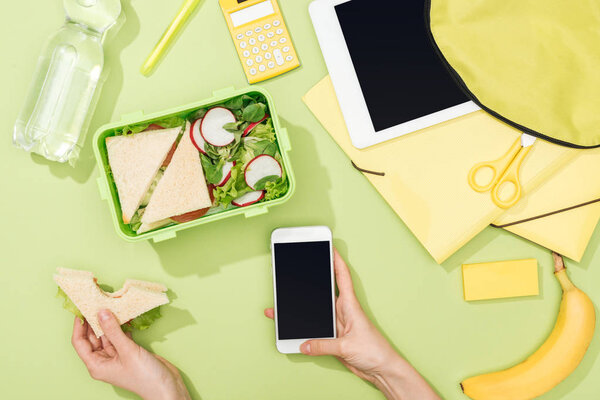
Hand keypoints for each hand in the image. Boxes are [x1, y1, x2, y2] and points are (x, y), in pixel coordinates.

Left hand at [71, 310, 190, 399]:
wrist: (165, 386)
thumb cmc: (144, 376)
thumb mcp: (127, 351)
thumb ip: (113, 331)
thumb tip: (101, 312)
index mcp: (97, 365)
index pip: (80, 342)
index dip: (79, 326)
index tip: (81, 309)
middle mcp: (104, 360)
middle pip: (93, 337)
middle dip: (94, 321)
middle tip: (96, 303)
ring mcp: (117, 356)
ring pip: (108, 335)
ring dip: (110, 322)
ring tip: (110, 305)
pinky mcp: (129, 351)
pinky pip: (120, 336)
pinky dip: (122, 326)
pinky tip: (125, 315)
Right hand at [265, 249, 439, 399]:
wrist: (382, 370)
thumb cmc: (375, 352)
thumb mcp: (347, 347)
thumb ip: (323, 345)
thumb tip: (304, 344)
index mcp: (350, 305)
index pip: (342, 276)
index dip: (335, 260)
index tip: (327, 247)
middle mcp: (343, 311)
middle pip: (323, 290)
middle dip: (310, 280)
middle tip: (296, 269)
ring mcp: (337, 323)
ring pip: (316, 310)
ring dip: (302, 307)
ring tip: (284, 302)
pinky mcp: (334, 336)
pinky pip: (315, 328)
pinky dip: (304, 328)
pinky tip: (293, 328)